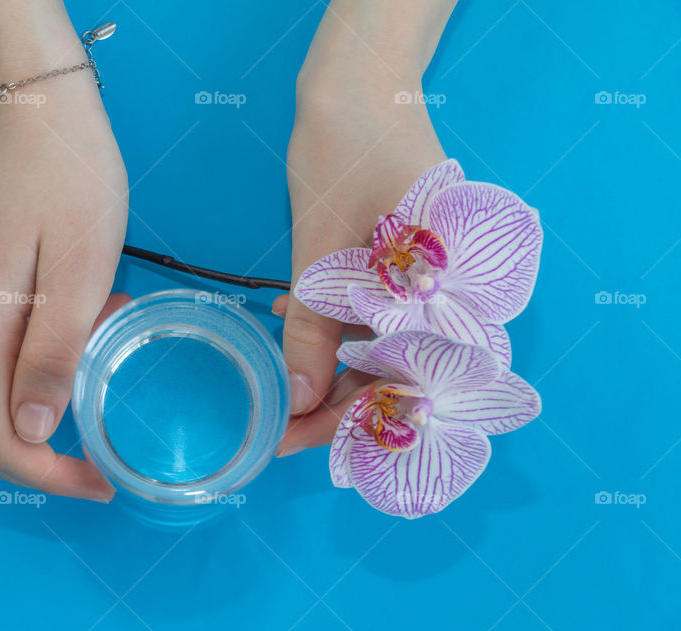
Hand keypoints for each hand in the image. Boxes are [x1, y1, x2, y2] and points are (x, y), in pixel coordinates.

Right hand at [0, 61, 126, 499]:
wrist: (30, 111)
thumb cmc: (69, 182)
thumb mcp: (79, 270)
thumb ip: (53, 356)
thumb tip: (33, 436)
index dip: (48, 477)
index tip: (102, 480)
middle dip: (36, 459)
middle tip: (100, 447)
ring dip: (31, 414)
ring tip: (93, 373)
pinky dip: (20, 379)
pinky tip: (69, 339)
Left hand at [277, 0, 455, 454]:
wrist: (356, 86)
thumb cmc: (347, 154)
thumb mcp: (322, 251)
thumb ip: (315, 331)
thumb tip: (299, 402)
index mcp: (455, 295)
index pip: (412, 386)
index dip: (354, 421)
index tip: (299, 440)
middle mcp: (453, 296)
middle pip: (398, 373)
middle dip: (335, 400)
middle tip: (279, 418)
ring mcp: (430, 282)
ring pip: (382, 348)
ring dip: (329, 364)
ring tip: (279, 376)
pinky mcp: (406, 267)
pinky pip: (374, 313)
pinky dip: (333, 325)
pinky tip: (291, 318)